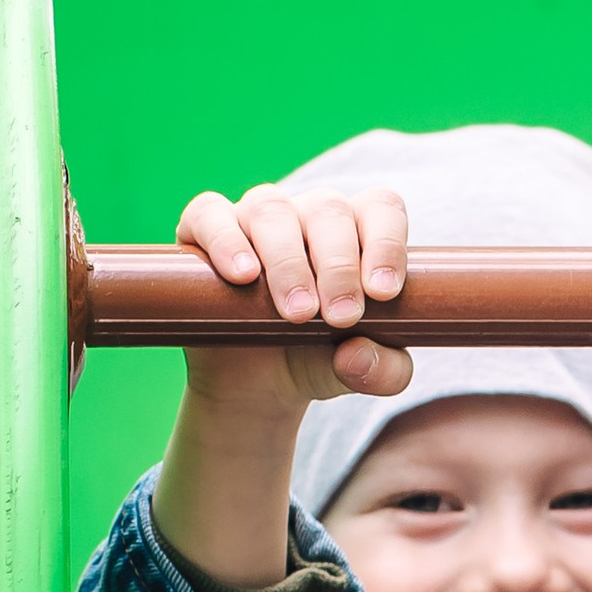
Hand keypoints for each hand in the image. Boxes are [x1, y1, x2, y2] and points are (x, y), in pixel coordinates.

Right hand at [177, 182, 416, 413]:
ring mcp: (256, 216)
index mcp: (358, 234)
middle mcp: (309, 216)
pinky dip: (226, 240)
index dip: (387, 243)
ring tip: (298, 312)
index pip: (381, 208)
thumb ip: (384, 372)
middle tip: (340, 318)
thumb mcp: (364, 375)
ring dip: (289, 262)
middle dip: (339, 267)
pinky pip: (211, 214)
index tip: (383, 293)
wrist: (257, 383)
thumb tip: (357, 354)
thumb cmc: (320, 359)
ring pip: (273, 210)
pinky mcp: (204, 228)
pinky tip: (242, 276)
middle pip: (330, 211)